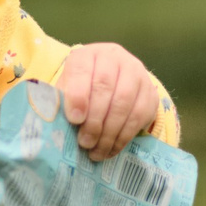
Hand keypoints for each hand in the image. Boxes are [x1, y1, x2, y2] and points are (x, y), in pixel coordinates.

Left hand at [56, 43, 159, 162]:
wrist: (114, 84)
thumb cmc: (83, 90)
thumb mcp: (68, 90)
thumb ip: (62, 103)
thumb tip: (55, 128)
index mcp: (88, 55)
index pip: (82, 70)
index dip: (77, 95)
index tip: (74, 119)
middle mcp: (114, 58)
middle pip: (105, 87)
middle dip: (94, 120)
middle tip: (84, 142)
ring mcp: (136, 73)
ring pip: (125, 103)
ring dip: (109, 132)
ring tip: (96, 151)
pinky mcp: (150, 91)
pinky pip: (139, 116)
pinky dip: (124, 136)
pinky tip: (111, 149)